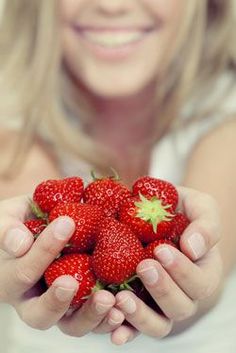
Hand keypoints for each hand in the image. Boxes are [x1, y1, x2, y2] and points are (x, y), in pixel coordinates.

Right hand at [0, 195, 121, 335]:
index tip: (66, 224)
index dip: (44, 250)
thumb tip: (18, 242)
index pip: (24, 271)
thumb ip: (8, 228)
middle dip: (56, 301)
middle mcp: (34, 299)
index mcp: (11, 279)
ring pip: (71, 324)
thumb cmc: (23, 221)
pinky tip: (122, 309)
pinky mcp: (84, 305)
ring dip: (90, 316)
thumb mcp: (9, 217)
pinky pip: (95, 321)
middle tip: (71, 282)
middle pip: (41, 315)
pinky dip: (109, 320)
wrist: (43, 224)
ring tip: (108, 300)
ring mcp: (61, 305)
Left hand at [111, 186, 222, 344]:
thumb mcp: (200, 207)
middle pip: (180, 308)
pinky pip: (132, 326)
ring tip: (122, 298)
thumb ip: (206, 225)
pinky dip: (124, 330)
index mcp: (204, 273)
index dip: (182, 271)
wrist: (156, 213)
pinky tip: (112, 328)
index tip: (161, 249)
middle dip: (162, 289)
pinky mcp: (138, 304)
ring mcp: (159, 303)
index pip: (200, 283)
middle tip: (144, 266)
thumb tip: (193, 248)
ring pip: (158, 325)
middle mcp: (184, 294)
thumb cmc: (182, 210)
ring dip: (140, 315)